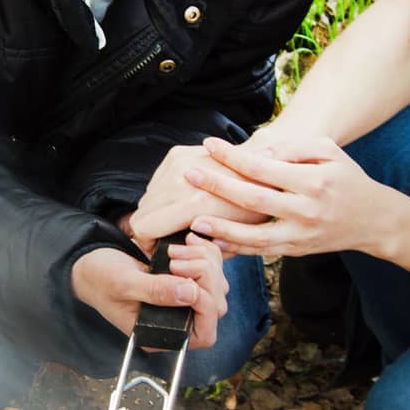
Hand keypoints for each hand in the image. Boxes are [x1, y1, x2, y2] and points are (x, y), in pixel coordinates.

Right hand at [71, 236, 227, 350]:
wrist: (91, 264)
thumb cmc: (100, 279)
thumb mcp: (123, 284)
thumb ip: (156, 291)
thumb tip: (191, 293)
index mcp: (160, 333)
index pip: (203, 334)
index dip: (205, 308)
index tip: (188, 283)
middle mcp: (176, 321)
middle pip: (216, 306)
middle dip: (205, 277)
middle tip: (176, 260)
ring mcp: (184, 301)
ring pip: (218, 285)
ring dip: (205, 261)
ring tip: (175, 250)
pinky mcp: (187, 280)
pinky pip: (212, 268)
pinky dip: (205, 252)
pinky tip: (186, 242)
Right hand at [129, 144, 267, 251]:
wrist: (267, 165)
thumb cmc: (257, 208)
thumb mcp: (238, 240)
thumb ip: (203, 251)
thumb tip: (174, 256)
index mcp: (195, 203)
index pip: (144, 227)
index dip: (147, 243)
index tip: (158, 249)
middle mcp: (181, 179)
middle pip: (142, 212)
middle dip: (152, 228)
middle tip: (168, 238)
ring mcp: (178, 163)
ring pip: (147, 197)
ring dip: (158, 210)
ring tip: (178, 218)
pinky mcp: (177, 153)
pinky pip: (155, 182)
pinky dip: (164, 194)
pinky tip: (183, 199)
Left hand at [185, 135, 393, 257]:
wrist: (373, 219)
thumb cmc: (346, 179)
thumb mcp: (329, 153)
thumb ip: (294, 150)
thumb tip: (259, 155)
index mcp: (314, 182)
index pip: (265, 168)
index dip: (234, 157)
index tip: (209, 145)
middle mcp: (307, 210)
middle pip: (255, 199)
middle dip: (219, 188)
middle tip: (189, 176)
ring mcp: (301, 235)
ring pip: (256, 235)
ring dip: (223, 229)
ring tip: (194, 222)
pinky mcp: (296, 251)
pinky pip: (261, 251)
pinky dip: (237, 248)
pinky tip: (214, 241)